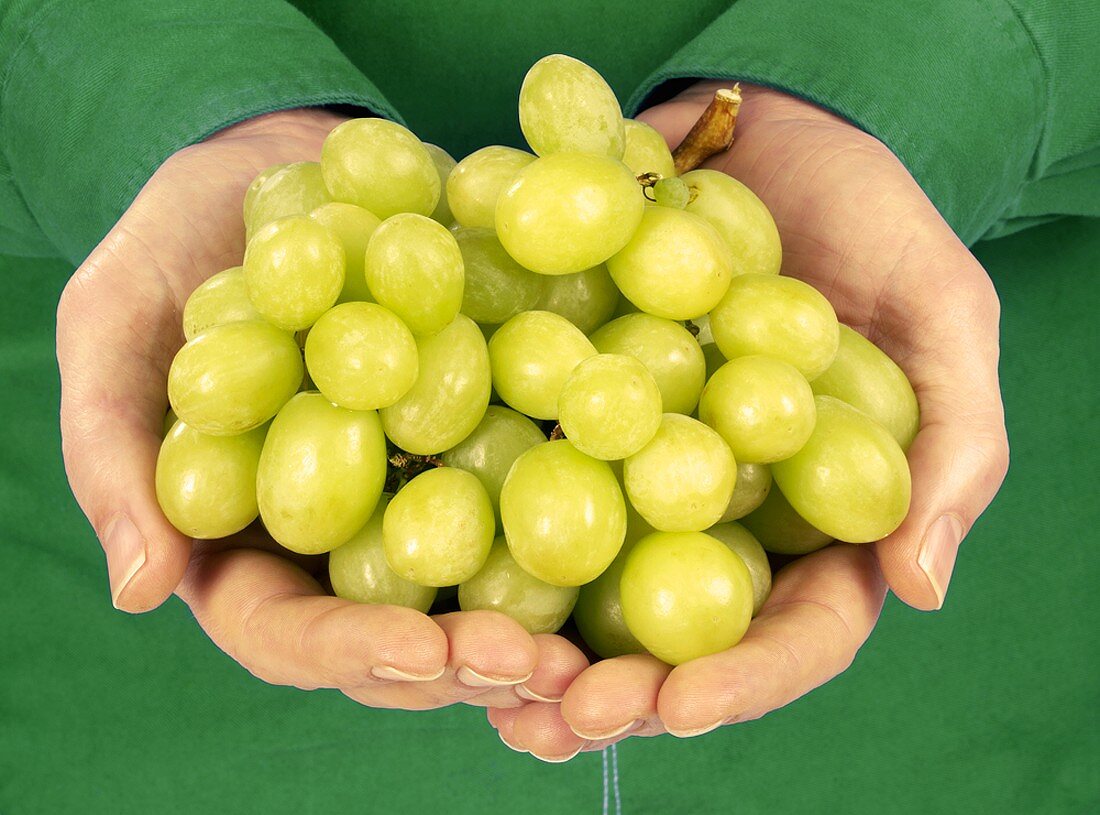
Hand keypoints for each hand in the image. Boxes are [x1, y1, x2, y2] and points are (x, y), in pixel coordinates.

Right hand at [56, 109, 587, 710]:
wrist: (282, 156)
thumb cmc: (178, 242)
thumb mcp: (114, 323)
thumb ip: (115, 449)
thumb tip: (140, 591)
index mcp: (251, 537)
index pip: (290, 629)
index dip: (351, 651)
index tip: (418, 651)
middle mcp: (353, 529)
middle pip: (408, 629)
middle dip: (472, 657)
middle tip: (537, 664)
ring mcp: (431, 479)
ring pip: (488, 575)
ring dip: (547, 614)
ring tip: (602, 637)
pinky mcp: (495, 419)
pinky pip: (543, 471)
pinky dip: (593, 496)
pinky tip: (646, 501)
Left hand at [487, 82, 1008, 758]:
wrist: (765, 129)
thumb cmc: (872, 218)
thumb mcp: (942, 314)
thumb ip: (952, 445)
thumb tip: (915, 587)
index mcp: (820, 518)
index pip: (796, 631)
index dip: (742, 680)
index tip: (678, 705)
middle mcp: (723, 513)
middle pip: (678, 636)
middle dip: (622, 689)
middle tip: (557, 717)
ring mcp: (641, 469)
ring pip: (594, 585)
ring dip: (540, 644)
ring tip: (482, 682)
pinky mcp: (573, 415)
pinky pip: (531, 484)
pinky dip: (487, 533)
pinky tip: (437, 572)